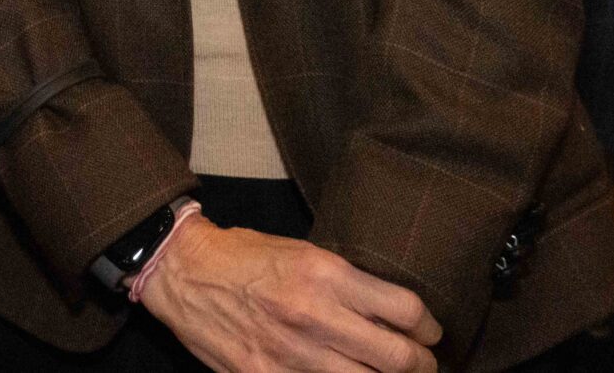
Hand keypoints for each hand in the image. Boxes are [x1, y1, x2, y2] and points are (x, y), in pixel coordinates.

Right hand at [140, 217, 439, 372]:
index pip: (405, 310)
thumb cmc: (245, 256)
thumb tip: (387, 310)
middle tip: (421, 363)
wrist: (184, 272)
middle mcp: (314, 315)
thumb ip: (345, 281)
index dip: (429, 327)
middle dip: (420, 364)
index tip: (429, 332)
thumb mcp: (302, 251)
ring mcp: (291, 355)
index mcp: (325, 274)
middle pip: (397, 357)